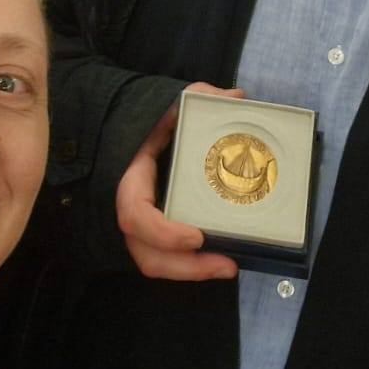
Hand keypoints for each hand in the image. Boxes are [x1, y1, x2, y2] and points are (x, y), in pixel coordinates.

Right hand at [116, 82, 243, 280]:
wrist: (133, 128)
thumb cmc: (152, 118)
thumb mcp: (174, 101)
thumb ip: (201, 96)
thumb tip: (237, 98)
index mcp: (131, 176)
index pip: (134, 213)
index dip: (162, 231)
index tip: (197, 236)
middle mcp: (131, 205)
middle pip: (145, 251)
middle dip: (184, 266)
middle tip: (227, 265)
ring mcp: (140, 222)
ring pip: (153, 261)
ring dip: (191, 272)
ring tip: (229, 267)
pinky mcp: (154, 231)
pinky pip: (165, 258)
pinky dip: (190, 265)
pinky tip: (221, 261)